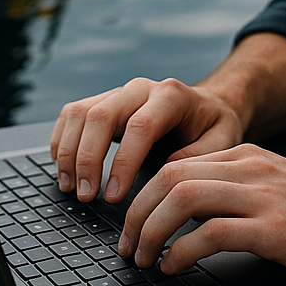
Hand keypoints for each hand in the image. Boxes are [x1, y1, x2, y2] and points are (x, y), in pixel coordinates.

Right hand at [50, 77, 245, 204]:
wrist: (207, 105)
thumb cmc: (214, 126)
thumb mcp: (223, 140)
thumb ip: (199, 156)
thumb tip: (167, 175)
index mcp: (171, 96)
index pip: (140, 126)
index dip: (123, 162)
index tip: (113, 197)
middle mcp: (140, 88)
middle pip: (101, 115)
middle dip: (88, 159)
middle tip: (86, 196)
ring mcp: (119, 93)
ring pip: (80, 112)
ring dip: (69, 152)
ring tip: (70, 188)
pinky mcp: (103, 102)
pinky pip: (72, 114)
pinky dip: (62, 141)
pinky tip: (63, 168)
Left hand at [117, 143, 285, 281]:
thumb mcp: (280, 184)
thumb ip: (238, 186)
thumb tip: (190, 207)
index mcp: (249, 156)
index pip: (176, 162)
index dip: (144, 194)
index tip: (132, 222)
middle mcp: (252, 169)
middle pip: (170, 177)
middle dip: (137, 212)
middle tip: (127, 244)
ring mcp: (265, 197)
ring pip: (183, 199)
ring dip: (152, 231)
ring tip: (143, 257)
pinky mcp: (277, 230)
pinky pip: (213, 234)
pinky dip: (184, 251)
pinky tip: (176, 267)